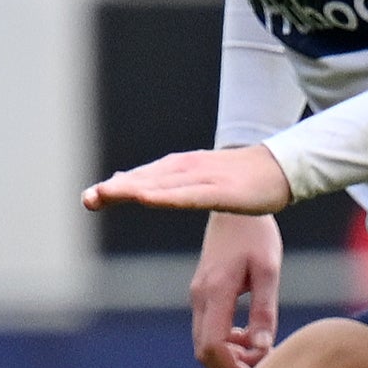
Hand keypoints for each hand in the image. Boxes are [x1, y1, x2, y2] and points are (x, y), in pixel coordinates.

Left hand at [82, 143, 293, 218]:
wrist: (279, 168)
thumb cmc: (236, 177)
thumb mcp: (194, 181)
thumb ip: (161, 183)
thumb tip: (126, 185)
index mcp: (179, 169)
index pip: (141, 179)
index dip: (114, 189)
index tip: (88, 198)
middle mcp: (186, 169)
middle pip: (146, 180)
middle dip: (116, 190)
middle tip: (88, 198)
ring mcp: (204, 178)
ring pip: (163, 185)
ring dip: (134, 189)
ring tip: (108, 195)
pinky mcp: (221, 190)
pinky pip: (190, 195)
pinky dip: (167, 196)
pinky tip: (150, 199)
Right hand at [185, 210, 282, 367]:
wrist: (234, 206)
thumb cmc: (256, 234)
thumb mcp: (268, 270)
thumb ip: (264, 310)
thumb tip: (263, 348)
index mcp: (215, 292)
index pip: (213, 346)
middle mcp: (200, 298)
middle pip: (205, 353)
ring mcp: (198, 297)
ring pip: (206, 345)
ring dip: (231, 359)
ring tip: (263, 355)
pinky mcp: (203, 295)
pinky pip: (209, 331)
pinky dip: (228, 344)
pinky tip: (251, 337)